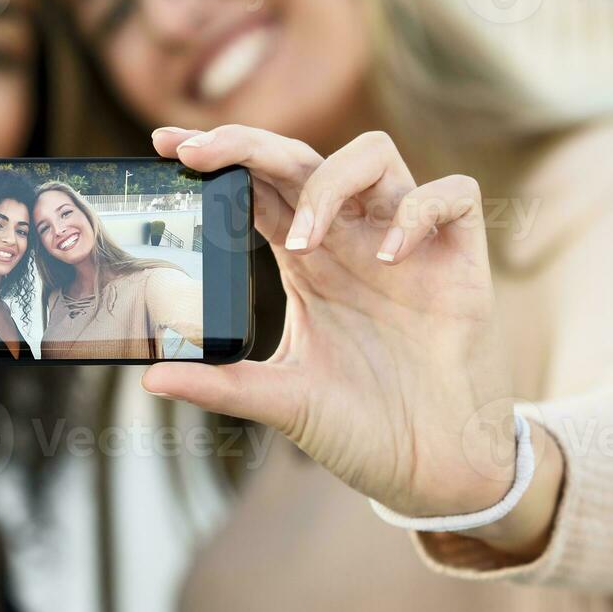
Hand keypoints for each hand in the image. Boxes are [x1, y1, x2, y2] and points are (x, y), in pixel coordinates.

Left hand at [146, 125, 520, 519]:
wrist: (434, 468)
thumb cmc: (364, 427)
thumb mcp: (280, 399)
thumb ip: (219, 384)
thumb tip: (150, 378)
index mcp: (307, 261)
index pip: (257, 185)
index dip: (218, 156)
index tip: (167, 147)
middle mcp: (352, 240)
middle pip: (302, 157)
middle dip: (248, 143)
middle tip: (198, 152)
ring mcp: (407, 244)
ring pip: (375, 154)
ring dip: (329, 181)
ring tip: (302, 240)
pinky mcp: (461, 261)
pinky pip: (453, 196)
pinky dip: (418, 211)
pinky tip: (390, 257)